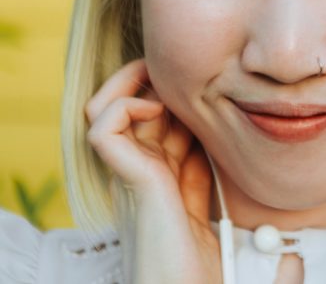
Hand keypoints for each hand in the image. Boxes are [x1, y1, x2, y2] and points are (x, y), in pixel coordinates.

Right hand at [85, 59, 221, 283]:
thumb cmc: (202, 261)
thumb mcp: (206, 199)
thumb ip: (200, 169)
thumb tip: (215, 133)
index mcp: (156, 173)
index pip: (151, 117)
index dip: (170, 93)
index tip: (200, 86)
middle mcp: (139, 169)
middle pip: (126, 105)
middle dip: (151, 79)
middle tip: (180, 74)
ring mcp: (131, 172)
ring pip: (102, 107)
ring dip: (128, 82)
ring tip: (160, 83)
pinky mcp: (132, 178)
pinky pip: (102, 127)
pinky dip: (124, 105)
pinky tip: (156, 110)